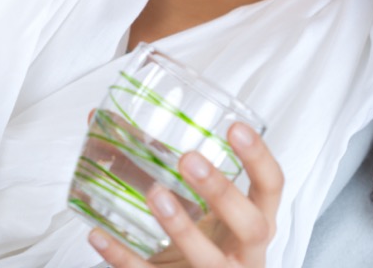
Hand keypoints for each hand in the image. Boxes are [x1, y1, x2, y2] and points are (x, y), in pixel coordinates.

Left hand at [89, 122, 282, 267]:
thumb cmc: (203, 238)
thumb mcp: (201, 206)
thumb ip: (166, 166)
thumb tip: (101, 119)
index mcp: (256, 219)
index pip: (272, 186)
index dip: (259, 157)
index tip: (234, 127)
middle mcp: (245, 252)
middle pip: (250, 225)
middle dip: (222, 192)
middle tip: (189, 159)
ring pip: (208, 260)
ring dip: (183, 228)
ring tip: (156, 195)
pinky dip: (124, 258)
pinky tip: (100, 235)